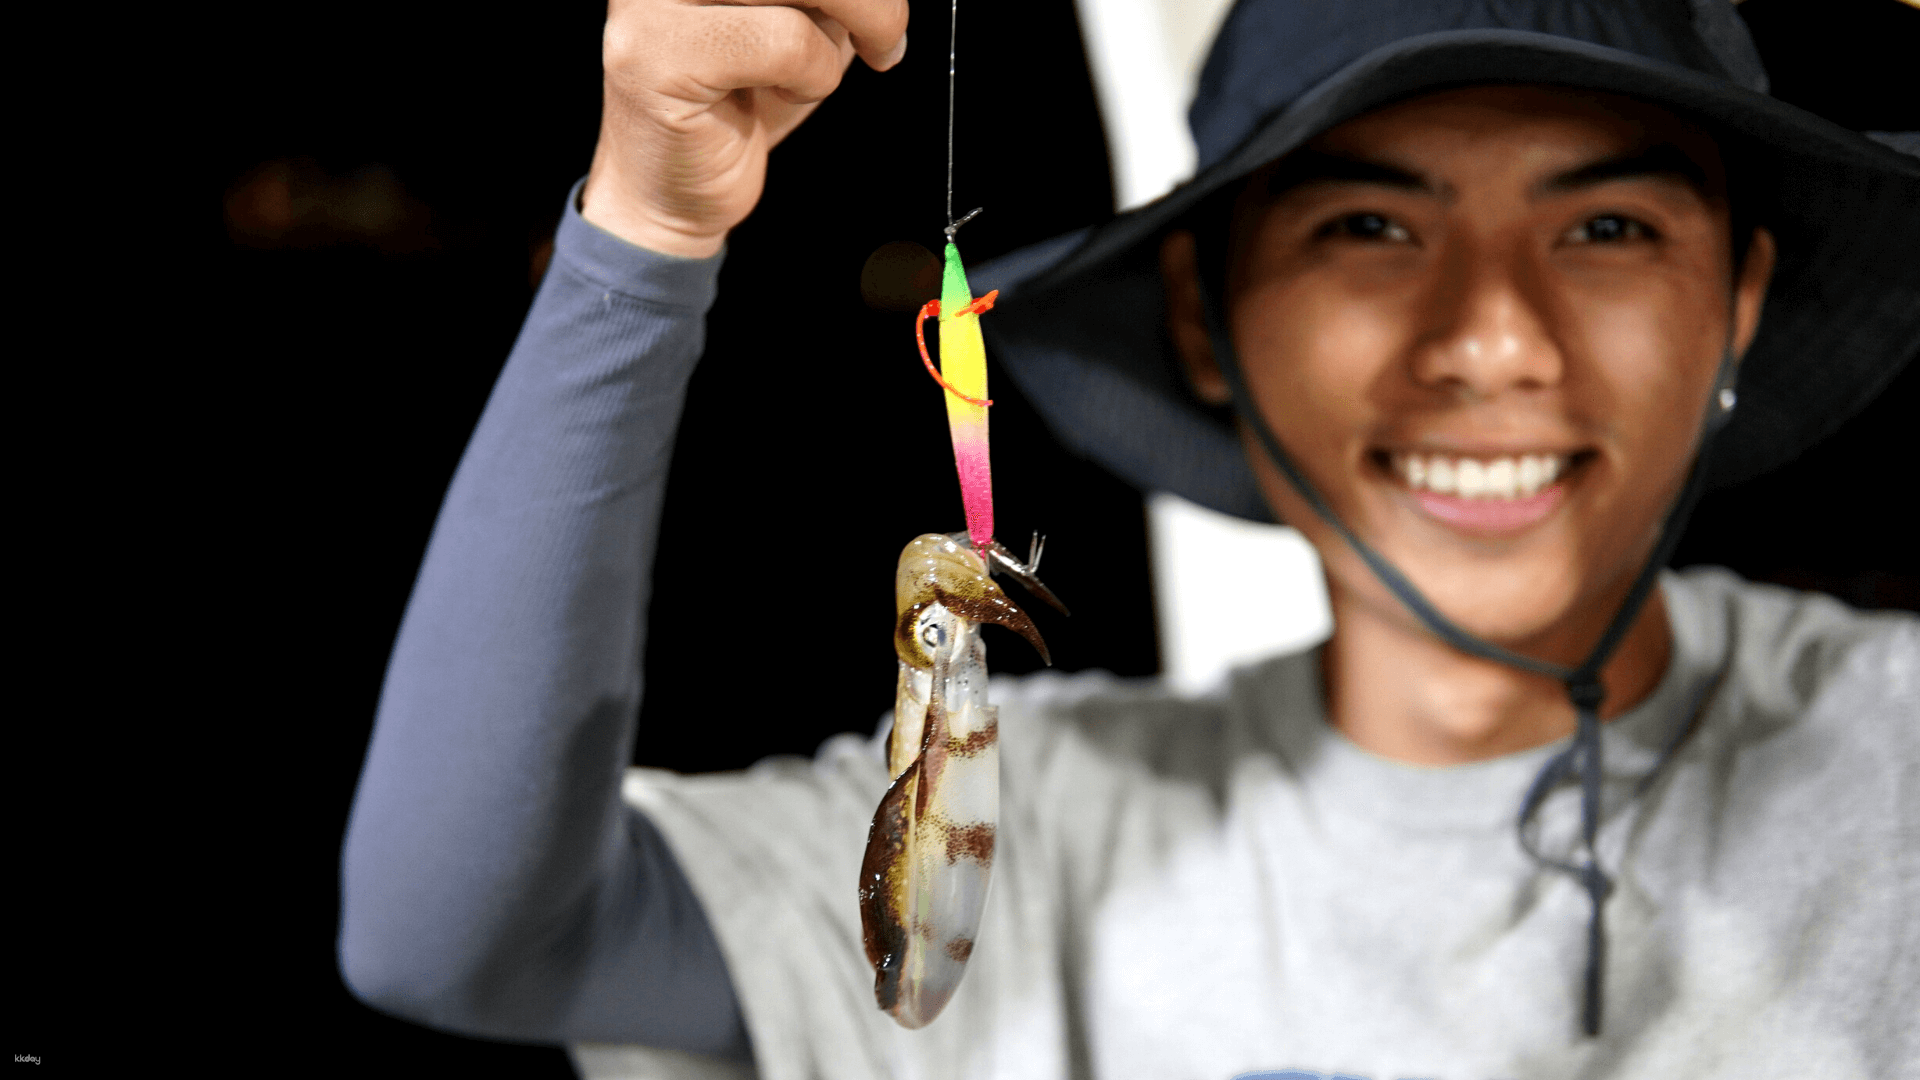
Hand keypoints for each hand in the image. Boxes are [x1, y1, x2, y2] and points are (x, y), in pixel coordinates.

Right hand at [581, 0, 909, 257]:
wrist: (674, 191)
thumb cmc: (740, 103)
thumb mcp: (803, 21)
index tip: (883, 13)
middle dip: (872, 2)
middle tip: (888, 44)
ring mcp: (651, 0)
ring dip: (836, 43)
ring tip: (815, 75)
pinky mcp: (658, 51)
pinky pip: (785, 43)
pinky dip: (812, 76)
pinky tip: (783, 92)